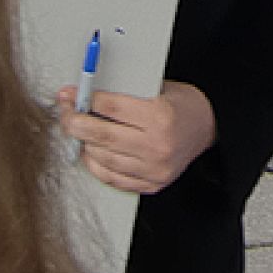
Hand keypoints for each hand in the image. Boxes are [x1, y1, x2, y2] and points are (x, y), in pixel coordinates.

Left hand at [57, 80, 214, 193]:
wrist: (208, 128)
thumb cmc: (180, 104)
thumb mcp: (156, 88)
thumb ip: (124, 94)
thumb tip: (84, 95)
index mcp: (159, 116)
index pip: (110, 106)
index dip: (84, 99)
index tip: (70, 94)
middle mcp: (156, 145)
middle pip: (102, 135)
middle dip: (74, 122)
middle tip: (65, 113)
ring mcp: (154, 169)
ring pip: (103, 158)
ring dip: (83, 144)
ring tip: (76, 131)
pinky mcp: (152, 184)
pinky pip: (113, 178)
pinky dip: (96, 165)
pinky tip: (90, 151)